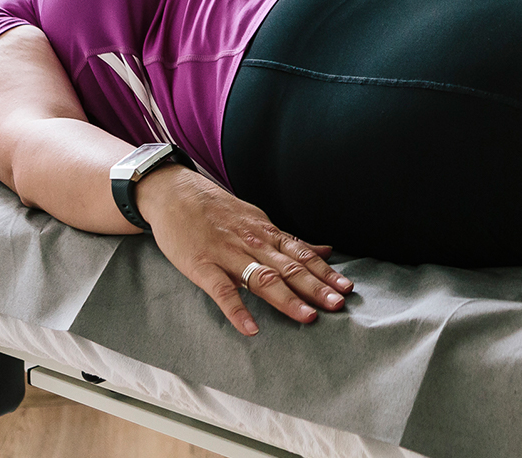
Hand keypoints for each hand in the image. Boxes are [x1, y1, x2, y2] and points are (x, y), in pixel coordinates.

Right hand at [137, 168, 352, 335]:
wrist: (174, 193)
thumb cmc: (217, 211)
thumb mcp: (257, 219)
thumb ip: (288, 240)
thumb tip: (325, 250)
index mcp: (266, 234)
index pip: (302, 254)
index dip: (325, 272)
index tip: (347, 288)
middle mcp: (253, 243)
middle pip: (289, 267)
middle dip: (315, 287)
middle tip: (338, 304)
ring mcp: (227, 254)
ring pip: (262, 278)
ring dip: (287, 299)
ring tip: (307, 317)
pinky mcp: (202, 265)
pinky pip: (221, 290)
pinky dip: (237, 310)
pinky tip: (251, 328)